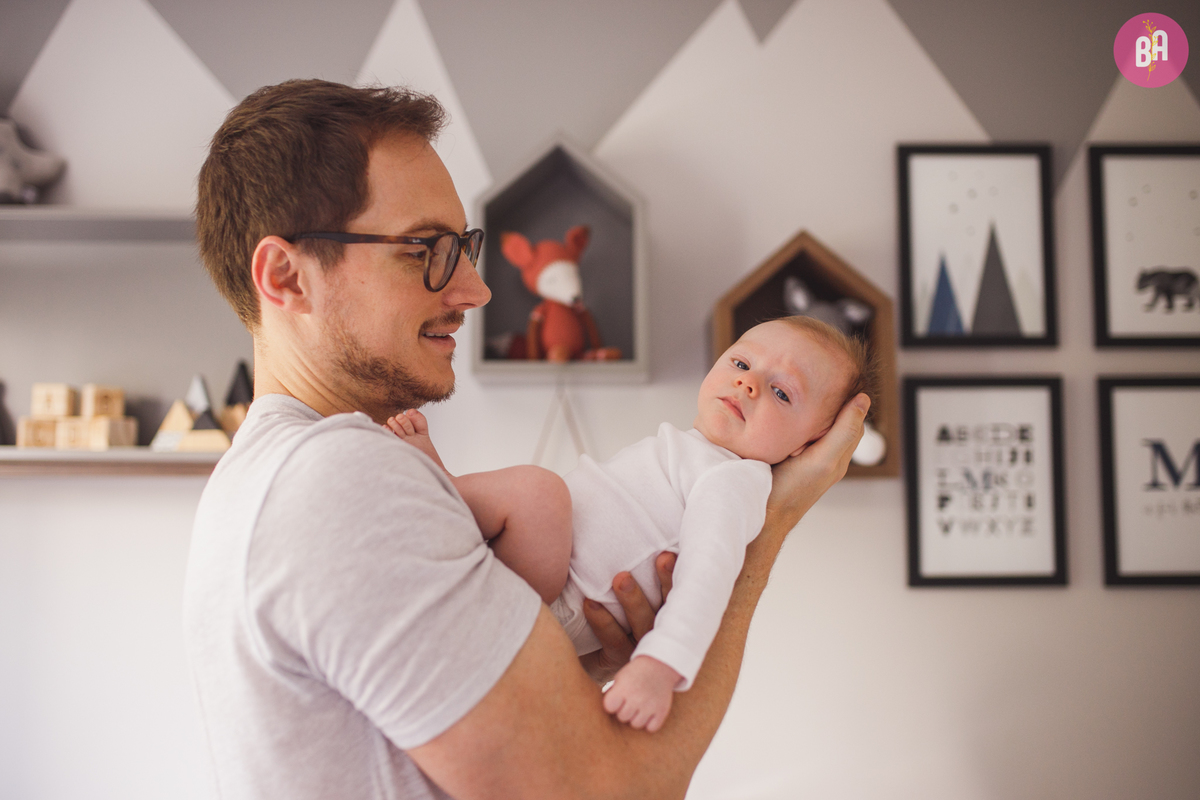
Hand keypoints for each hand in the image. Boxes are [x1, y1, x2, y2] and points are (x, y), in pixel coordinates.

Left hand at [578, 552, 675, 683]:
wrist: (576, 648)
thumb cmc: (603, 595)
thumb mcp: (624, 573)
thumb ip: (636, 546)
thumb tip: (637, 488)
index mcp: (667, 606)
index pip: (683, 589)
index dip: (682, 572)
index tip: (678, 549)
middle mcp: (659, 629)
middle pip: (671, 606)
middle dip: (668, 581)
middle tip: (664, 556)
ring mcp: (639, 648)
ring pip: (643, 625)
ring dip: (634, 600)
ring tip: (621, 577)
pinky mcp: (616, 662)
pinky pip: (613, 642)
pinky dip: (603, 622)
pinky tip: (591, 604)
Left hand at [602, 656, 681, 731]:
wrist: (658, 665)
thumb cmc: (635, 674)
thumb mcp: (620, 678)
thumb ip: (613, 693)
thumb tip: (606, 711)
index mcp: (623, 688)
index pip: (609, 707)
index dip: (612, 705)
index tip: (617, 700)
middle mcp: (636, 698)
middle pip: (622, 717)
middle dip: (624, 711)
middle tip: (630, 702)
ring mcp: (650, 706)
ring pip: (636, 724)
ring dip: (636, 718)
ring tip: (639, 707)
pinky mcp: (662, 711)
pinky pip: (651, 728)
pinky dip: (650, 723)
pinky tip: (649, 712)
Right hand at [766, 393, 868, 534]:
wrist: (763, 514)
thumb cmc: (794, 491)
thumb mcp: (823, 459)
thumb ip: (843, 432)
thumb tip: (862, 401)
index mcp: (837, 455)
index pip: (852, 419)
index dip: (849, 398)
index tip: (840, 376)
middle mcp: (823, 456)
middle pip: (833, 421)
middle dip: (829, 401)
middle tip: (817, 379)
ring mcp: (804, 458)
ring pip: (813, 426)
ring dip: (808, 410)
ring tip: (799, 391)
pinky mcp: (785, 458)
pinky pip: (795, 434)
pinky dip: (793, 421)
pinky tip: (782, 414)